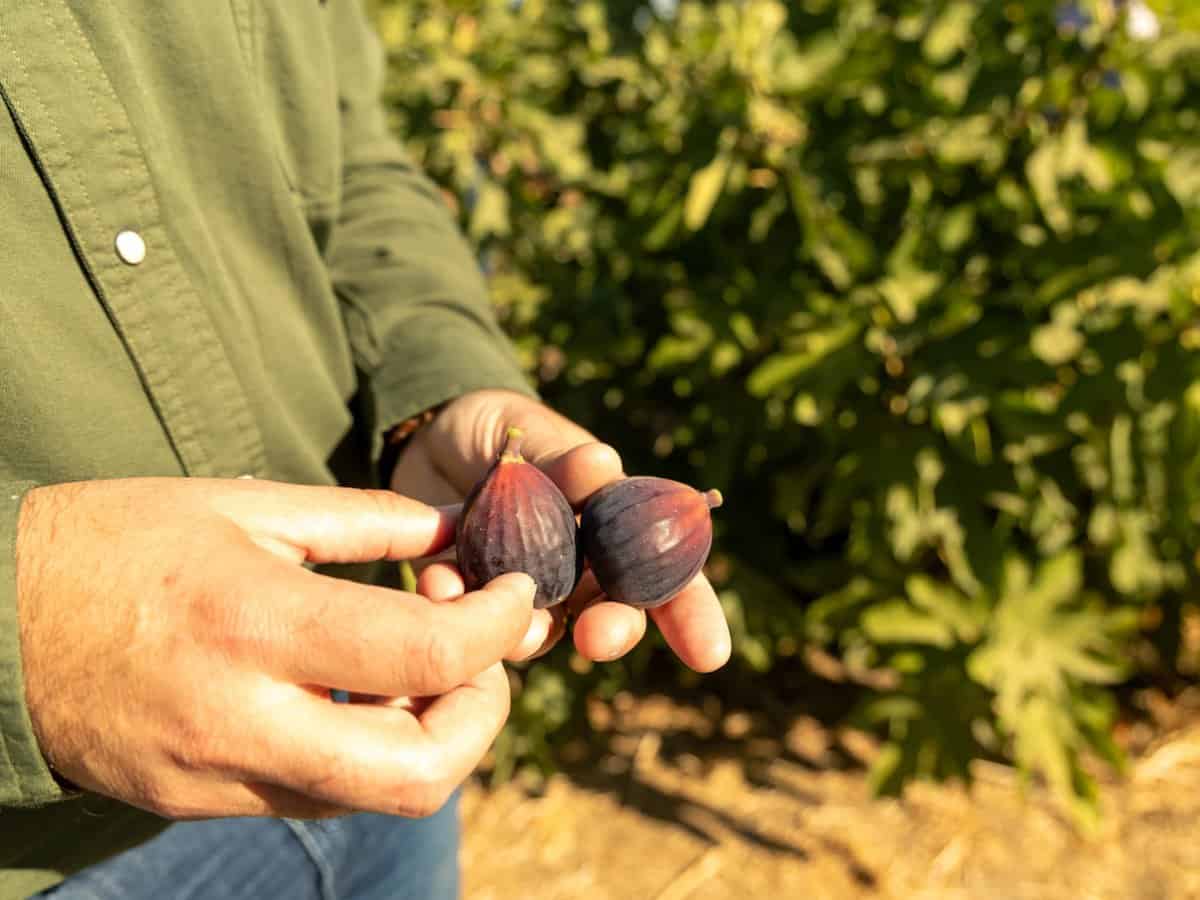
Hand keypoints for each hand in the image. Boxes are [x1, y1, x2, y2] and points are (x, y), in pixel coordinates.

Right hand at [15, 477, 535, 819]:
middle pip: (419, 773)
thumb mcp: (242, 506)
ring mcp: (219, 776)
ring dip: (430, 737)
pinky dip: (365, 748)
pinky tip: (356, 690)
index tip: (515, 595)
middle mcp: (243, 719)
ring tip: (422, 666)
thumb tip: (454, 532)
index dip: (498, 627)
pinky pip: (317, 793)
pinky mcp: (202, 801)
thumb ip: (363, 521)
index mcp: (255, 623)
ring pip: (373, 794)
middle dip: (482, 717)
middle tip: (480, 657)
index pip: (427, 655)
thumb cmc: (113, 544)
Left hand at [389, 389, 730, 671]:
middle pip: (615, 614)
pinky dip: (459, 602)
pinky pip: (476, 618)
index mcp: (617, 525)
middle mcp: (584, 569)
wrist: (425, 438)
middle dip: (613, 630)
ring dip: (527, 628)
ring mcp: (532, 591)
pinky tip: (437, 578)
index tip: (711, 656)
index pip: (670, 575)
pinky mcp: (477, 602)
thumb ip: (559, 459)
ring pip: (546, 630)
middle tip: (597, 638)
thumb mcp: (528, 432)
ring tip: (497, 608)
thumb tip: (602, 464)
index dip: (693, 617)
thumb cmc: (498, 430)